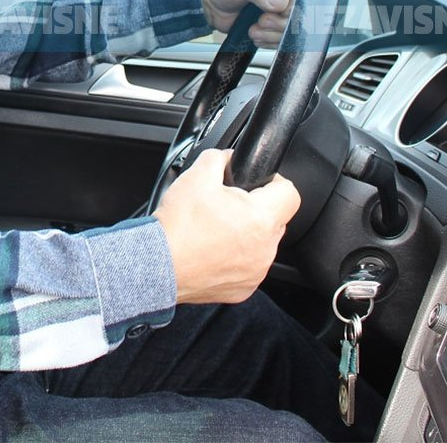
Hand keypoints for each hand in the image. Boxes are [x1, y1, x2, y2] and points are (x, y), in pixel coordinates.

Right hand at [153, 149, 300, 304]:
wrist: (156, 265)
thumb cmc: (177, 225)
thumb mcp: (197, 175)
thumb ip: (220, 158)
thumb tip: (229, 157)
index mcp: (261, 219)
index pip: (290, 192)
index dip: (274, 181)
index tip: (258, 183)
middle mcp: (265, 249)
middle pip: (275, 219)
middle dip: (255, 208)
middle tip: (227, 205)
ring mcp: (255, 272)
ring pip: (261, 244)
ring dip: (246, 234)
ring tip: (215, 229)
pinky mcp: (243, 289)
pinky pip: (248, 266)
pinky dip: (235, 258)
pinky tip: (211, 250)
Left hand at [199, 0, 288, 47]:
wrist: (206, 4)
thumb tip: (280, 2)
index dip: (294, 5)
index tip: (279, 10)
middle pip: (300, 15)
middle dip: (280, 23)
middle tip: (262, 20)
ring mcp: (280, 11)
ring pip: (291, 31)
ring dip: (272, 35)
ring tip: (254, 28)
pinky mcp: (273, 27)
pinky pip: (281, 40)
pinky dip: (268, 42)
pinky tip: (255, 34)